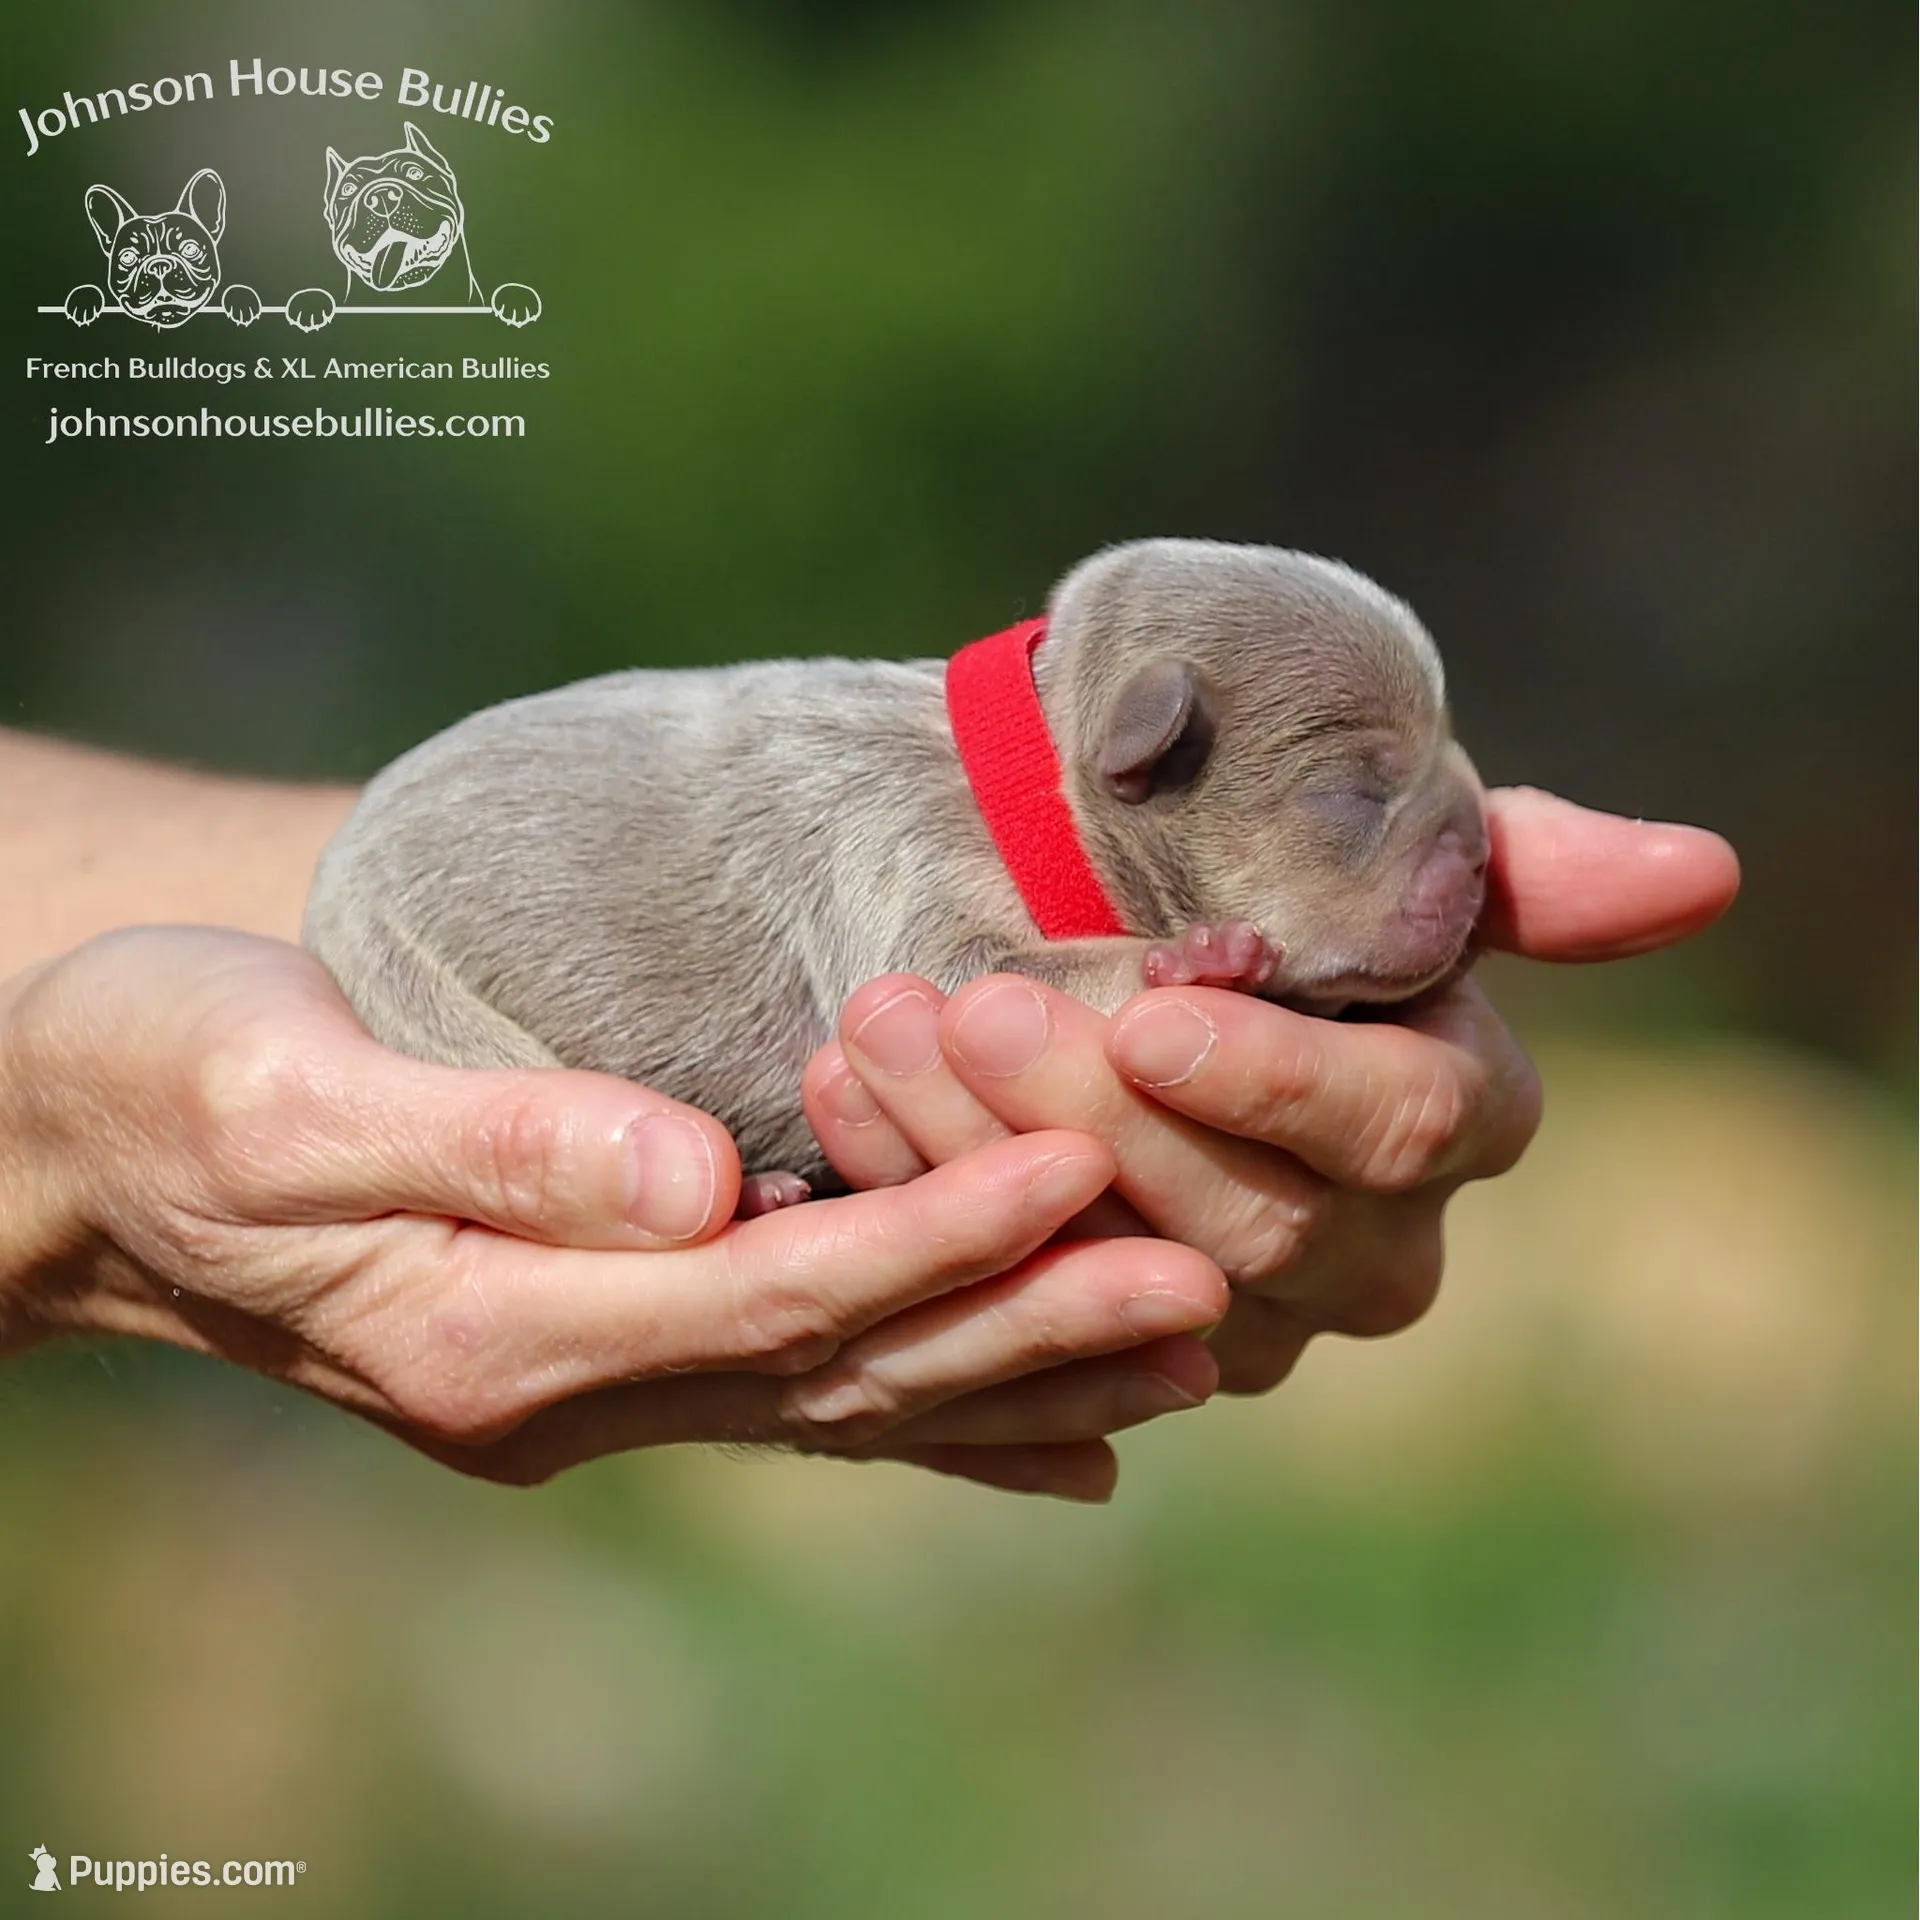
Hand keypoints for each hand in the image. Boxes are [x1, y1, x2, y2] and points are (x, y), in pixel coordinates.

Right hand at [0, 929, 1226, 1498]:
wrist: (85, 1136)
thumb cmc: (161, 1074)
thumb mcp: (279, 1090)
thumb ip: (494, 1140)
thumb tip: (695, 1173)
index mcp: (492, 1328)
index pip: (769, 1294)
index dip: (932, 1236)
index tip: (1079, 1164)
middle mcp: (563, 1385)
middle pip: (840, 1369)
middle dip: (1025, 1322)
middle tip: (1206, 1281)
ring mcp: (588, 1384)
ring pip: (844, 1396)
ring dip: (1014, 1366)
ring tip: (1181, 1336)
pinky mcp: (602, 1342)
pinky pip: (798, 1389)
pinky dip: (930, 1404)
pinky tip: (1048, 1418)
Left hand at [803, 789, 1739, 1389]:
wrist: (1090, 900)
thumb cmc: (1245, 853)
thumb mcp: (1374, 832)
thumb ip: (1512, 866)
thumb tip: (1705, 873)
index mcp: (1450, 1112)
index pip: (1407, 1132)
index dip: (1284, 1083)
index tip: (1152, 1010)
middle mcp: (1364, 1239)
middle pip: (1250, 1226)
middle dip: (1098, 1116)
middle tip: (966, 1008)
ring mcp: (1235, 1310)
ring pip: (1121, 1280)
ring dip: (985, 1160)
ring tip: (882, 1035)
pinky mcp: (1113, 1339)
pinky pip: (1019, 1302)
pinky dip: (922, 1201)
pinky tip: (842, 1099)